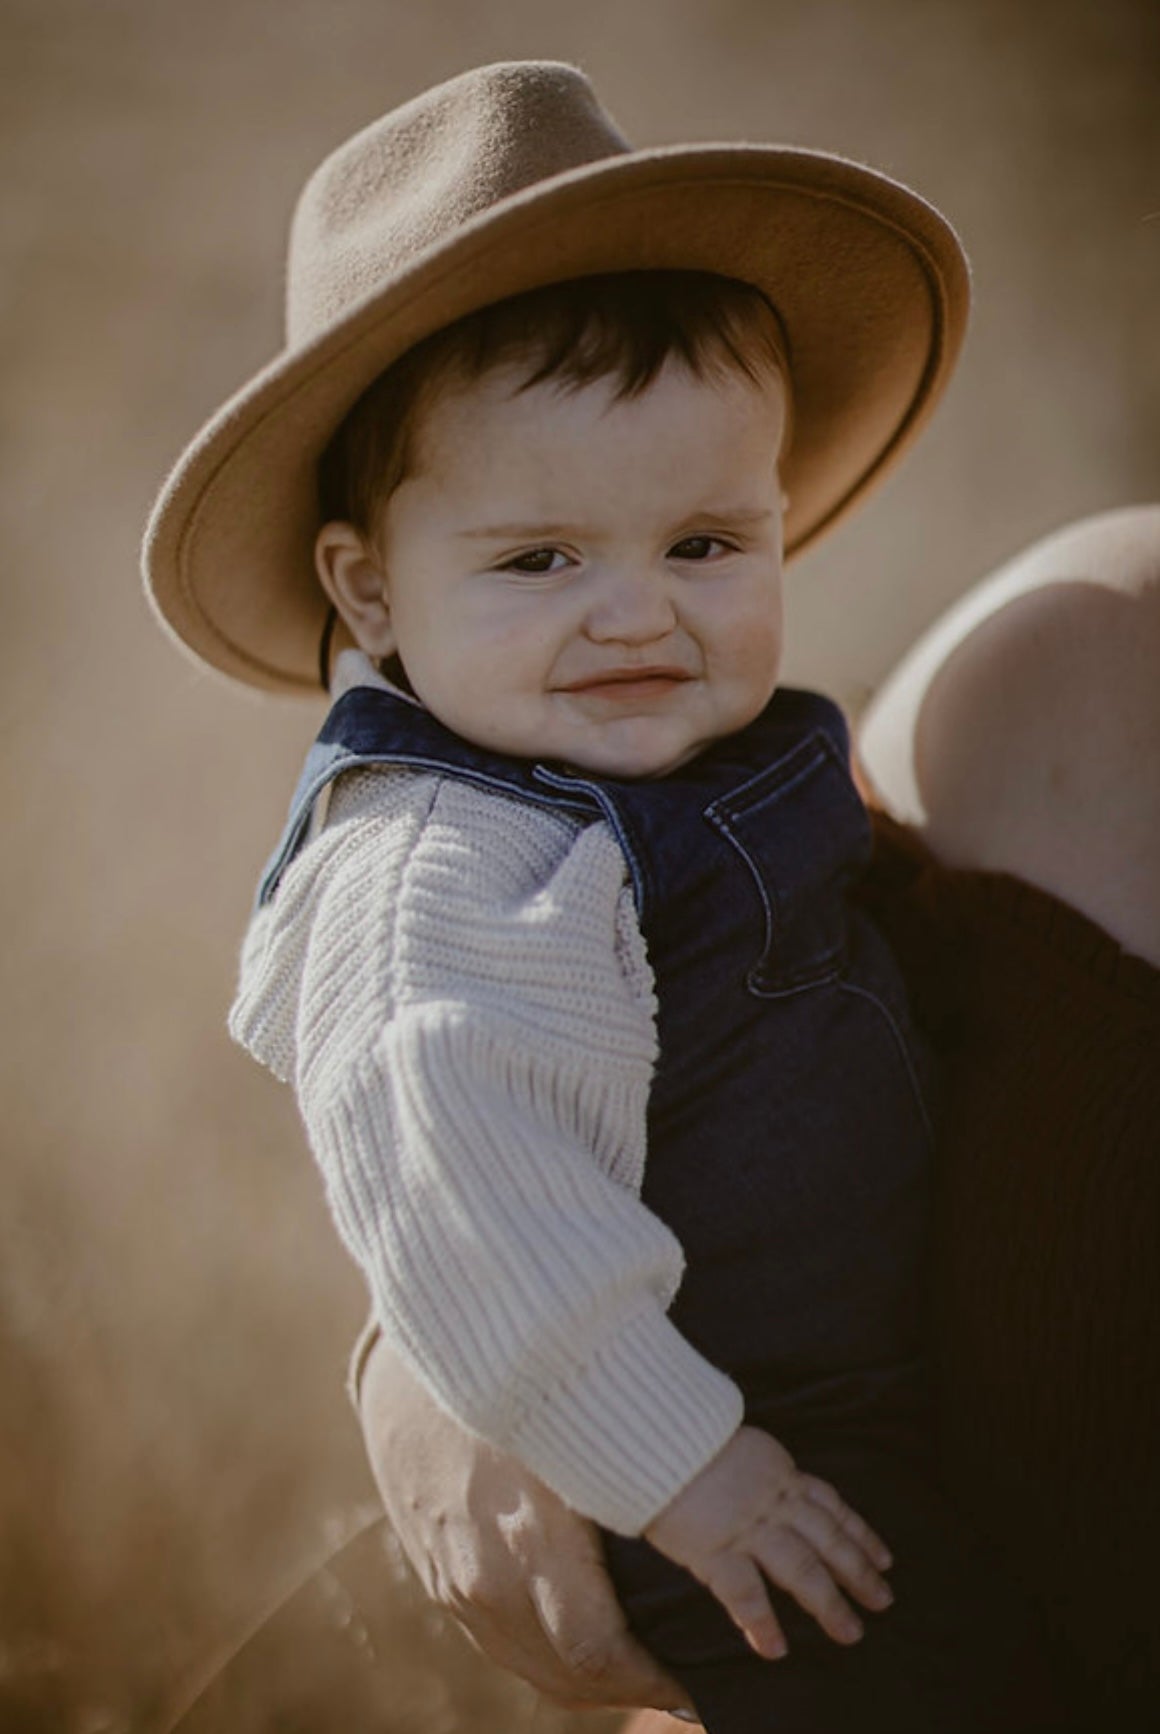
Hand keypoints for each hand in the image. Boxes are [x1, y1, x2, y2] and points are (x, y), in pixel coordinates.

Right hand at [358, 1329, 694, 1711]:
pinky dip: (543, 1660)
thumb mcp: (576, 1429)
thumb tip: (703, 1520)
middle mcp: (486, 1580)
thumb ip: (633, 1481)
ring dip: (586, 1684)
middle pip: (565, 1675)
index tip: (692, 1686)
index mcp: (529, 1544)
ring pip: (530, 1667)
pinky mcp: (438, 1578)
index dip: (648, 1683)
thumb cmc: (515, 1383)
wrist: (414, 1360)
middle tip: (677, 1686)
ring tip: (638, 1675)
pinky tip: (576, 1649)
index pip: (595, 1652)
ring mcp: (455, 1585)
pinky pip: (497, 1644)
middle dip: (626, 1690)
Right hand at [644, 1424, 894, 1661]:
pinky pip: (745, 1593)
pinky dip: (762, 1622)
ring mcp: (747, 1526)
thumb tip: (763, 1479)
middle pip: (827, 1539)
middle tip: (884, 1600)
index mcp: (777, 1472)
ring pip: (801, 1567)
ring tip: (851, 1632)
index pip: (830, 1504)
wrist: (651, 1431)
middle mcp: (772, 1500)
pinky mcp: (714, 1549)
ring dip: (829, 1602)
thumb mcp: (732, 1441)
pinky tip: (775, 1649)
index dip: (859, 1532)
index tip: (884, 1557)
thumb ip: (753, 1466)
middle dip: (858, 1571)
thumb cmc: (680, 1433)